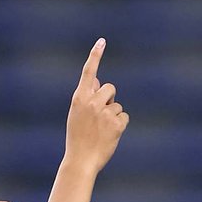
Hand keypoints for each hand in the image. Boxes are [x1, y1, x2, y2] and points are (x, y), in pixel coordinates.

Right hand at [64, 38, 128, 174]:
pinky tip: (111, 136)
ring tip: (102, 131)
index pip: (89, 72)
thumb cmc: (78, 139)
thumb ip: (86, 97)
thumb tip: (98, 81)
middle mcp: (92, 102)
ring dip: (113, 116)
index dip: (95, 55)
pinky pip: (124, 117)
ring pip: (117, 105)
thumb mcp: (76, 115)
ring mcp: (104, 112)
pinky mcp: (116, 123)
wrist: (81, 161)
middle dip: (109, 99)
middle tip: (101, 116)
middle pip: (110, 88)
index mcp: (79, 98)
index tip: (102, 41)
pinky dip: (120, 126)